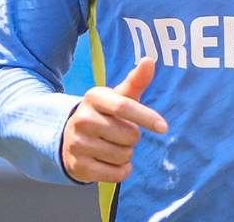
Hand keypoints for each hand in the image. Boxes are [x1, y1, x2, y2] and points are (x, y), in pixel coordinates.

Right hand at [61, 58, 167, 182]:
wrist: (70, 138)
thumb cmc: (104, 116)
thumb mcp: (117, 98)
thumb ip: (135, 80)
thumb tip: (149, 60)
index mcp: (93, 98)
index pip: (124, 106)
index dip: (146, 117)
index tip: (163, 127)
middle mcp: (82, 118)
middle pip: (129, 135)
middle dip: (132, 138)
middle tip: (118, 133)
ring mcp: (77, 143)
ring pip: (123, 155)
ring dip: (125, 155)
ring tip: (111, 146)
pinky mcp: (78, 166)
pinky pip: (116, 174)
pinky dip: (120, 171)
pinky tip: (109, 162)